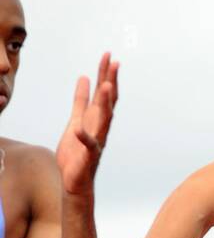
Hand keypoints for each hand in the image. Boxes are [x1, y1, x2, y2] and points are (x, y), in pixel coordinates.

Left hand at [56, 53, 119, 195]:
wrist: (74, 181)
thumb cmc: (76, 153)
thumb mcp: (75, 120)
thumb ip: (80, 100)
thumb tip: (84, 77)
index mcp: (96, 119)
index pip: (103, 94)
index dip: (105, 74)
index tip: (108, 56)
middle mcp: (100, 128)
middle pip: (107, 102)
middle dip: (110, 82)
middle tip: (113, 62)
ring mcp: (96, 142)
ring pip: (103, 120)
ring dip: (104, 104)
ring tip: (105, 86)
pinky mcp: (88, 156)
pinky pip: (88, 146)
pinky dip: (84, 138)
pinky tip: (78, 129)